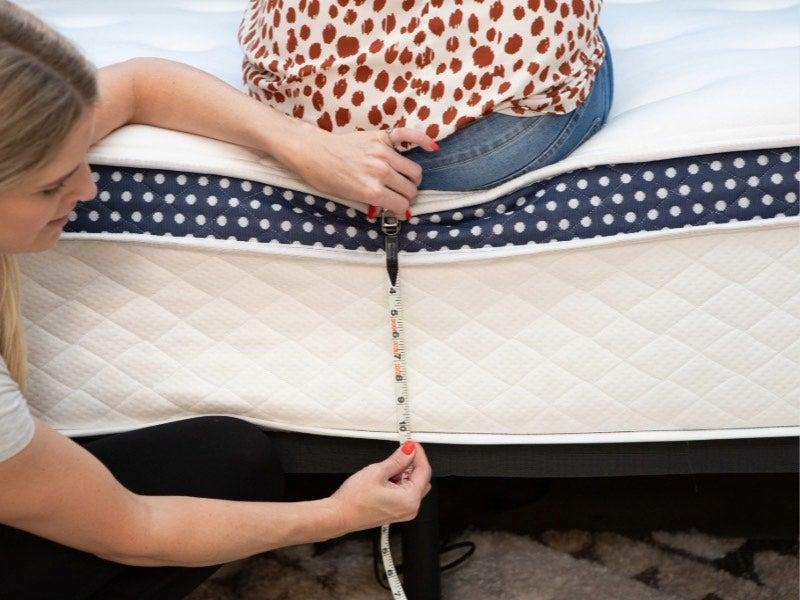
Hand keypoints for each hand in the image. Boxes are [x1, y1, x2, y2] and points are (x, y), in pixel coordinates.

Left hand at [278, 124, 438, 219]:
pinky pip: (409, 136)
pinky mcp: (381, 137)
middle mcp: (381, 171)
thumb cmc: (326, 178)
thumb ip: (374, 202)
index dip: (402, 210)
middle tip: (401, 196)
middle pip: (411, 189)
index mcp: (372, 190)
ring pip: (414, 170)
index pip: (401, 204)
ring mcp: (383, 152)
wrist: (313, 152)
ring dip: (412, 179)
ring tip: (404, 181)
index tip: (399, 210)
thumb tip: (396, 209)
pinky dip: (423, 140)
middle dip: (408, 196)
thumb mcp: (349, 198)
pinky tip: (432, 147)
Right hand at [327, 441, 432, 534]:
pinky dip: (399, 482)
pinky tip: (386, 477)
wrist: (339, 515)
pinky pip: (405, 493)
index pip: (424, 471)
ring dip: (404, 473)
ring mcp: (403, 511)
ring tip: (387, 468)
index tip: (412, 444)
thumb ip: (397, 460)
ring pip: (413, 485)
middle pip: (421, 478)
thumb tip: (408, 450)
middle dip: (412, 464)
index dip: (418, 454)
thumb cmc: (354, 501)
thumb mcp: (377, 472)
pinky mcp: (396, 511)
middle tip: (401, 452)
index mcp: (410, 499)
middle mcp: (410, 508)